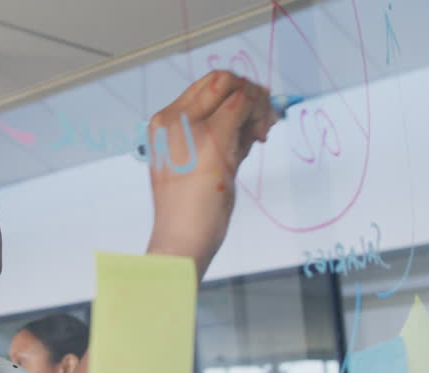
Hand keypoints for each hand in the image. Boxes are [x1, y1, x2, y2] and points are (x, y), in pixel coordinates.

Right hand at [146, 71, 275, 270]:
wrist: (179, 239)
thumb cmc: (190, 210)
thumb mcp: (201, 162)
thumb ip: (219, 135)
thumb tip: (251, 113)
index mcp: (164, 123)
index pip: (205, 86)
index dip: (236, 92)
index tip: (252, 117)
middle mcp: (172, 118)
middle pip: (221, 78)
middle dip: (251, 92)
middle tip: (264, 122)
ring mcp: (190, 126)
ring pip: (235, 86)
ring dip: (259, 104)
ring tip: (261, 133)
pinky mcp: (213, 137)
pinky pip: (243, 104)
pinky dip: (259, 114)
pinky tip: (260, 137)